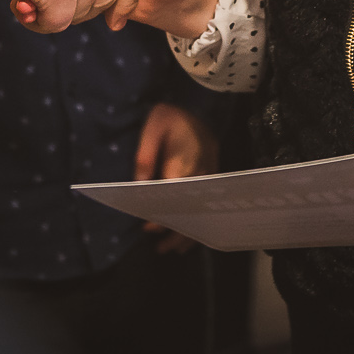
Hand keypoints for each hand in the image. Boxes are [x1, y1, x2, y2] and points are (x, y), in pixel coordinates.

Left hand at [135, 102, 218, 252]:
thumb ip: (145, 155)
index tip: (149, 228)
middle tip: (158, 248)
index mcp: (185, 161)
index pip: (175, 195)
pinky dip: (199, 221)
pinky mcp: (213, 176)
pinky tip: (188, 235)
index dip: (164, 214)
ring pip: (204, 211)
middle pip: (193, 209)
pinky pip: (208, 205)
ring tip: (170, 249)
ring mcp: (210, 176)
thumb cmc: (172, 116)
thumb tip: (140, 185)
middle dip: (177, 232)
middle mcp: (202, 173)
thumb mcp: (153, 127)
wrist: (202, 104)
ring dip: (188, 232)